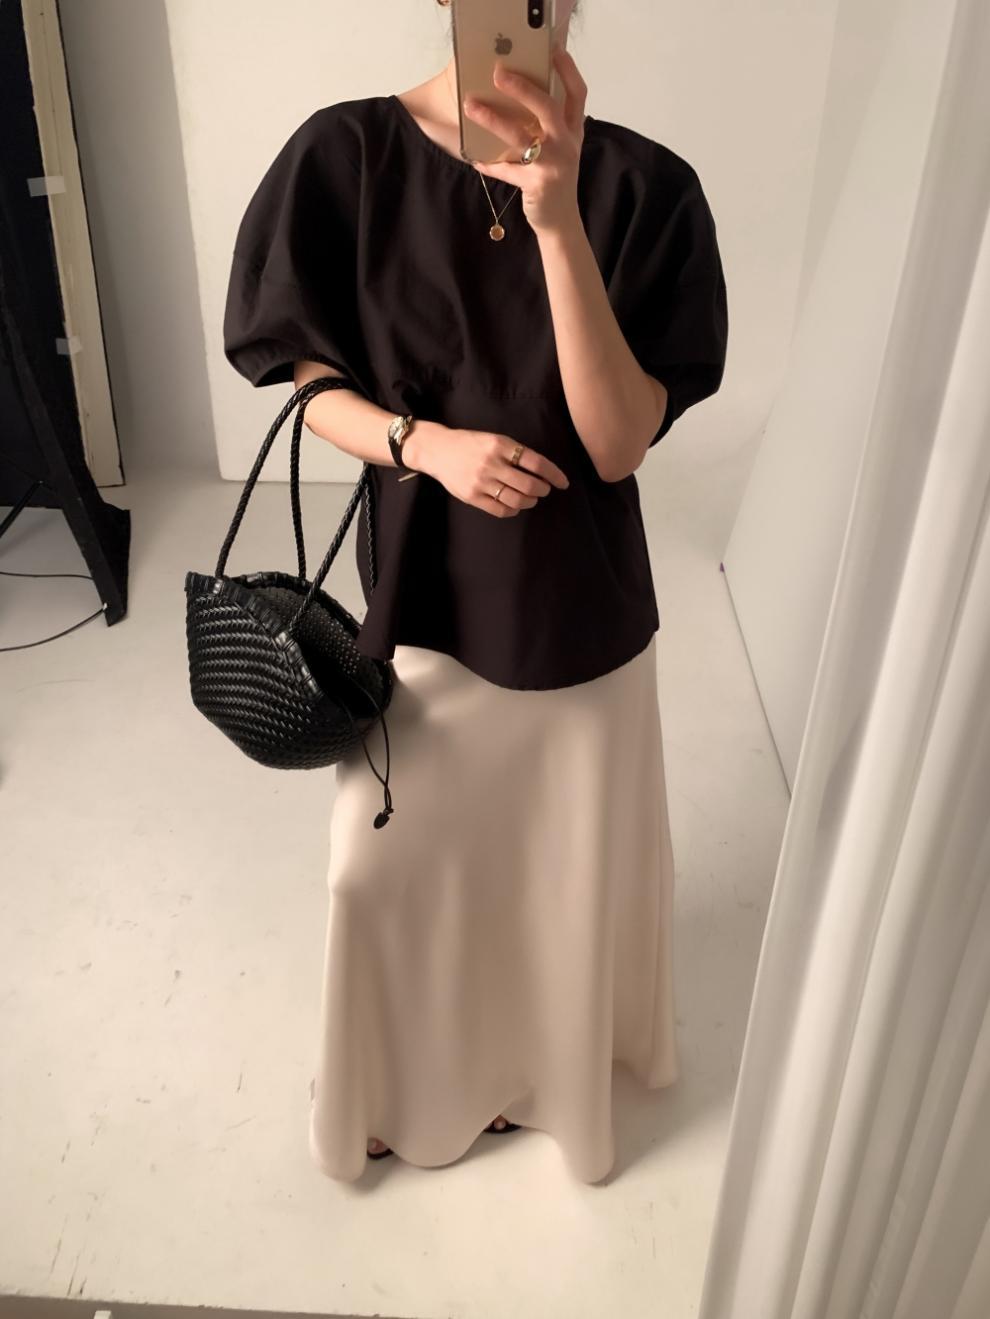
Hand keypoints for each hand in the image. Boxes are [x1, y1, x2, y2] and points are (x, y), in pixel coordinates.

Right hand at [402, 420, 569, 518]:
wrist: (437, 450)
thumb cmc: (470, 444)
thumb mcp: (493, 439)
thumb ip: (514, 453)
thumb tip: (541, 471)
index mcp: (500, 445)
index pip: (536, 462)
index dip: (553, 474)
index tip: (563, 482)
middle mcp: (492, 463)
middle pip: (529, 484)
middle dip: (543, 489)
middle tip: (544, 490)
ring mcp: (481, 482)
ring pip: (517, 499)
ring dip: (530, 501)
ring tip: (532, 498)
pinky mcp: (472, 497)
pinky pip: (500, 509)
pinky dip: (513, 510)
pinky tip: (516, 505)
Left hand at [462, 44, 587, 236]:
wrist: (560, 221)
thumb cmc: (554, 178)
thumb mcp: (559, 148)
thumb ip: (546, 125)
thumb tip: (516, 96)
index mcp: (573, 131)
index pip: (576, 94)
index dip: (567, 69)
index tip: (553, 48)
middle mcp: (566, 144)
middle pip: (547, 107)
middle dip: (522, 87)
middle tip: (498, 72)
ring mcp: (554, 164)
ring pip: (521, 136)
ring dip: (493, 119)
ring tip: (470, 105)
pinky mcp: (538, 184)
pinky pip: (507, 170)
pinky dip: (489, 163)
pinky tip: (474, 158)